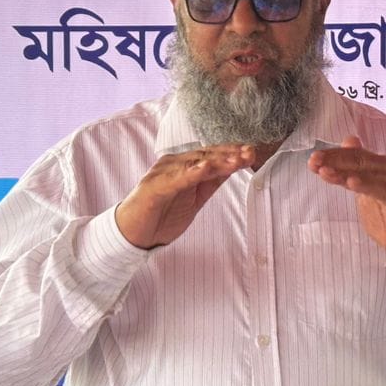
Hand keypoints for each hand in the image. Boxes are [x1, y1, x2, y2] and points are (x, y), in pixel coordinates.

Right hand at [115, 146, 254, 248]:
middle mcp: (174, 164)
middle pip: (206, 155)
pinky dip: (191, 172)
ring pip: (194, 164)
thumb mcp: (195, 197)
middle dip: (229, 154)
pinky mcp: (154, 187)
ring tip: (235, 159)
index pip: (212, 154)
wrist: (133, 234)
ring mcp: (163, 173)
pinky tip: (205, 168)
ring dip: (216, 161)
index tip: (252, 151)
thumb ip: (211, 182)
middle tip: (249, 152)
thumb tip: (233, 168)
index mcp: (184, 165)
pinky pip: (176, 179)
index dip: (232, 152)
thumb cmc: (162, 215)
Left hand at [308, 135, 385, 266]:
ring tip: (325, 171)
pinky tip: (351, 182)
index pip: (353, 155)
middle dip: (334, 160)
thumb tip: (347, 142)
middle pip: (358, 160)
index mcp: (380, 166)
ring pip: (367, 172)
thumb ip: (353, 171)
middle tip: (314, 162)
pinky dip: (366, 184)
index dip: (332, 155)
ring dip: (344, 171)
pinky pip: (382, 190)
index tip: (312, 160)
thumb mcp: (364, 193)